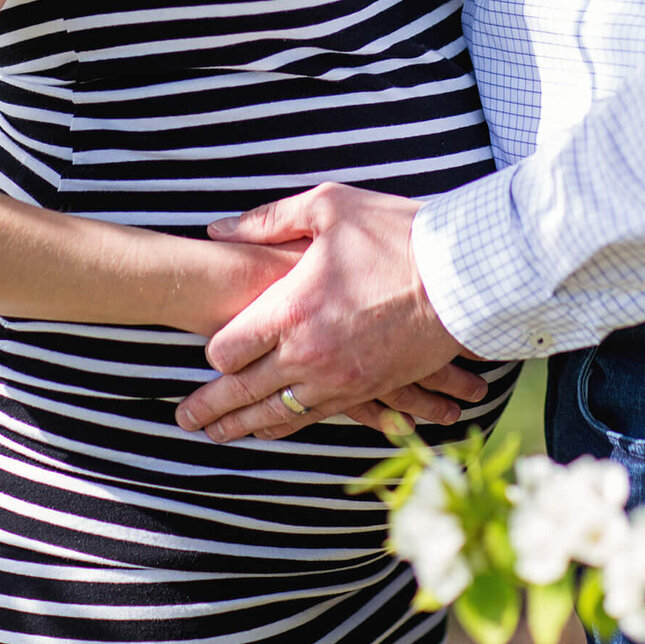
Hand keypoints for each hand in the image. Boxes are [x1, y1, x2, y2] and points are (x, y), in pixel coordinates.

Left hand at [174, 183, 484, 441]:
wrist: (462, 276)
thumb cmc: (396, 234)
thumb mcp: (329, 208)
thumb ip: (268, 220)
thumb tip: (219, 229)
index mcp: (292, 308)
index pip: (229, 347)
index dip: (212, 353)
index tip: (206, 351)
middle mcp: (308, 353)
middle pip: (242, 392)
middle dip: (209, 408)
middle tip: (182, 421)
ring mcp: (339, 379)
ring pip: (276, 415)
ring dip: (242, 427)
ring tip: (216, 436)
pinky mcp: (367, 390)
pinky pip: (316, 418)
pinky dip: (288, 427)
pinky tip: (273, 431)